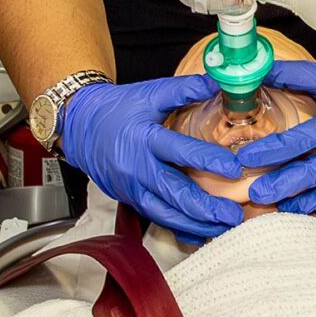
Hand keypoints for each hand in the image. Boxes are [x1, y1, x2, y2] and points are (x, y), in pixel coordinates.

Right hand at [59, 75, 245, 239]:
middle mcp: (137, 168)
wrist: (80, 126)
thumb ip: (185, 88)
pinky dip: (179, 229)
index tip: (235, 169)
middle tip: (234, 214)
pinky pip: (156, 218)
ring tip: (224, 228)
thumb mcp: (150, 92)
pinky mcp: (129, 199)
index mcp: (144, 138)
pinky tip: (201, 234)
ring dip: (196, 224)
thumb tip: (219, 81)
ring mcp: (131, 188)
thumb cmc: (117, 108)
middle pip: (174, 193)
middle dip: (206, 207)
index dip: (208, 160)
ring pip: (165, 213)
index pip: (179, 151)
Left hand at [235, 61, 315, 216]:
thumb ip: (294, 75)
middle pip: (315, 173)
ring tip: (280, 207)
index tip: (245, 159)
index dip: (272, 151)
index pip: (301, 140)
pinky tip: (309, 210)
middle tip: (256, 195)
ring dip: (304, 203)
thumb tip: (258, 71)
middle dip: (283, 185)